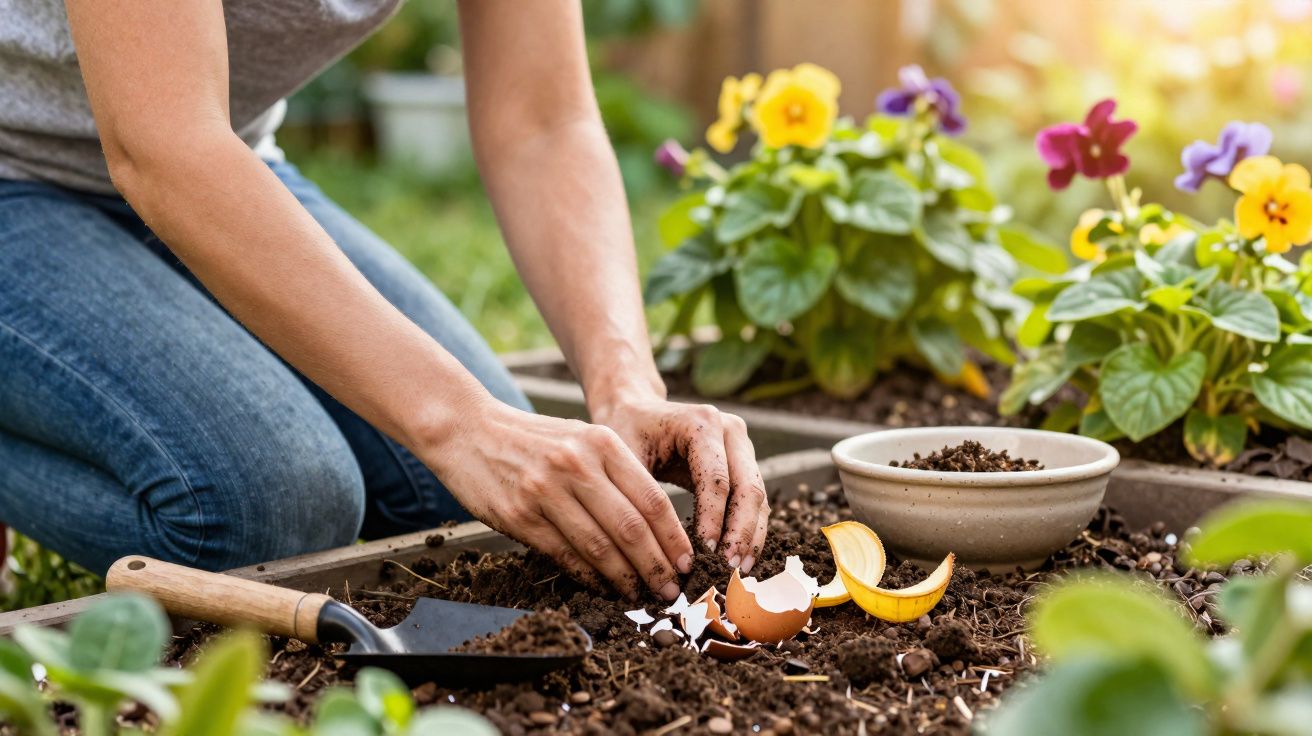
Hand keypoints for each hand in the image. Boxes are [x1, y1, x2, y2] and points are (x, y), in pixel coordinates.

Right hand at [428, 397, 692, 600]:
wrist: (466, 429)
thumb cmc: (531, 439)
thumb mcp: (580, 439)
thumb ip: (616, 474)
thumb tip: (656, 527)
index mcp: (600, 442)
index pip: (652, 499)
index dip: (674, 538)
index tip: (688, 562)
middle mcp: (577, 465)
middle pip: (632, 528)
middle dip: (658, 566)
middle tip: (672, 590)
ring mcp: (546, 491)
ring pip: (600, 547)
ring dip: (626, 579)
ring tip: (642, 595)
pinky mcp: (520, 516)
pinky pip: (565, 555)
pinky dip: (589, 577)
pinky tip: (603, 587)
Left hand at [591, 397, 768, 573]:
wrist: (636, 412)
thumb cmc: (626, 434)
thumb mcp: (626, 458)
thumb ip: (643, 495)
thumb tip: (657, 548)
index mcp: (702, 422)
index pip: (716, 479)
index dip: (714, 519)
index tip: (705, 554)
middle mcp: (729, 430)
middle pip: (747, 487)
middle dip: (740, 532)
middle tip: (729, 569)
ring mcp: (741, 445)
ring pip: (757, 496)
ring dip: (751, 535)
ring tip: (739, 570)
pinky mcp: (744, 462)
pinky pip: (754, 500)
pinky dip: (749, 529)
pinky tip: (741, 557)